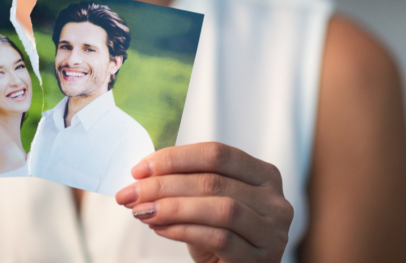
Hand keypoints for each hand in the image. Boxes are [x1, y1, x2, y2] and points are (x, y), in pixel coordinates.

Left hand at [115, 142, 292, 262]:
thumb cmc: (219, 234)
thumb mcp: (207, 202)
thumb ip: (186, 183)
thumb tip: (141, 174)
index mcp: (263, 174)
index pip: (217, 153)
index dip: (175, 158)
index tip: (139, 168)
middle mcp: (275, 200)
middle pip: (214, 181)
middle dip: (164, 185)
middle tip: (131, 192)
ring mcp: (272, 232)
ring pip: (220, 208)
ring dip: (173, 207)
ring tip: (143, 211)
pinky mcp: (260, 259)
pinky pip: (219, 238)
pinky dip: (184, 230)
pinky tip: (160, 229)